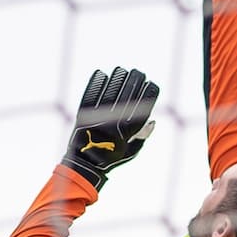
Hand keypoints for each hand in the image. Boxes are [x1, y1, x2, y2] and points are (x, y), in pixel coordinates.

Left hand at [62, 66, 158, 190]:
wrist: (84, 165)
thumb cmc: (111, 160)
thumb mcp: (131, 152)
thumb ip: (142, 137)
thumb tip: (152, 121)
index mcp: (128, 132)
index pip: (143, 107)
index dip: (149, 93)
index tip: (151, 84)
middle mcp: (115, 122)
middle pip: (128, 95)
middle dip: (135, 81)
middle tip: (139, 72)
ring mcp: (99, 117)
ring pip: (111, 92)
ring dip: (118, 78)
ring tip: (122, 70)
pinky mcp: (84, 115)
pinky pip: (91, 95)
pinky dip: (97, 83)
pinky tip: (101, 74)